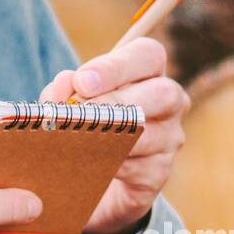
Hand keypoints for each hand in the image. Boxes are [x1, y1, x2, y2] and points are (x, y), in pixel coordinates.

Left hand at [38, 37, 188, 233]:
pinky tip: (89, 166)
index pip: (147, 55)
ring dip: (109, 137)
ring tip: (76, 141)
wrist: (88, 178)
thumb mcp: (67, 103)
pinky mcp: (159, 173)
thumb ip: (64, 90)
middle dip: (117, 101)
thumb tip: (66, 82)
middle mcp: (168, 102)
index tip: (82, 82)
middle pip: (162, 92)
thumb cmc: (82, 126)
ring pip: (149, 135)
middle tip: (82, 111)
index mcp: (147, 74)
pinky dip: (110, 166)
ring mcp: (169, 139)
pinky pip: (140, 168)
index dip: (115, 67)